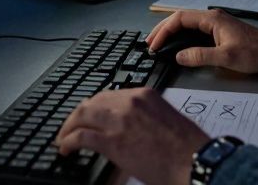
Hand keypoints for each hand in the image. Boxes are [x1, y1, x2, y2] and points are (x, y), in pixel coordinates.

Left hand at [55, 88, 209, 184]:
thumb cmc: (188, 147)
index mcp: (144, 94)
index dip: (94, 108)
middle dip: (77, 116)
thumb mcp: (165, 120)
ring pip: (82, 116)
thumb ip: (145, 117)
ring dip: (68, 128)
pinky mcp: (112, 141)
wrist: (194, 161)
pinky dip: (69, 141)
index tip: (88, 117)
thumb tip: (129, 128)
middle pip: (91, 103)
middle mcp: (129, 102)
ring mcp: (119, 120)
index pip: (109, 95)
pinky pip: (81, 136)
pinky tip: (66, 149)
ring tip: (63, 139)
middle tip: (70, 127)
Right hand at [146, 9, 257, 73]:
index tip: (154, 45)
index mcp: (212, 19)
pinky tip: (176, 45)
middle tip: (149, 44)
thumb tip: (178, 56)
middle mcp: (212, 18)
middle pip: (180, 19)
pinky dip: (181, 36)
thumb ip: (200, 56)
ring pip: (186, 24)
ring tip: (157, 44)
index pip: (180, 19)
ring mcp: (215, 24)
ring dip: (171, 33)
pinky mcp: (218, 32)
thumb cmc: (255, 53)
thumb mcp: (226, 57)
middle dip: (163, 30)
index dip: (164, 31)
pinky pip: (194, 30)